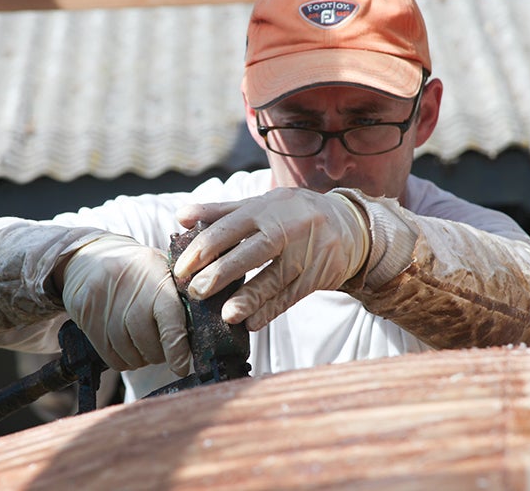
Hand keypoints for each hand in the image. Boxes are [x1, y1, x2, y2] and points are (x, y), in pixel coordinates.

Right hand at [60, 233, 190, 375]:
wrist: (92, 255)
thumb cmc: (138, 269)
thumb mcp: (163, 271)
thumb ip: (182, 299)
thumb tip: (203, 334)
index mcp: (156, 278)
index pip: (170, 323)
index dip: (177, 350)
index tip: (181, 366)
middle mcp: (129, 291)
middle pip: (149, 345)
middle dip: (159, 353)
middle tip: (162, 346)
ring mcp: (104, 305)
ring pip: (130, 355)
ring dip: (141, 357)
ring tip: (142, 341)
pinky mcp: (86, 317)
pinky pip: (111, 357)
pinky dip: (123, 359)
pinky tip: (126, 343)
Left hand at [172, 188, 369, 330]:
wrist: (349, 225)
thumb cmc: (292, 215)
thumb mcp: (261, 206)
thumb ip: (220, 213)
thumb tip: (180, 216)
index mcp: (266, 208)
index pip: (229, 227)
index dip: (203, 248)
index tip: (181, 269)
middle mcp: (287, 227)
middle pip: (253, 251)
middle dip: (222, 271)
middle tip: (196, 291)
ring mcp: (306, 251)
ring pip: (276, 277)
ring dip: (250, 297)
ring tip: (226, 314)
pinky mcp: (320, 274)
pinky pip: (292, 295)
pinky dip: (271, 310)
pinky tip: (252, 322)